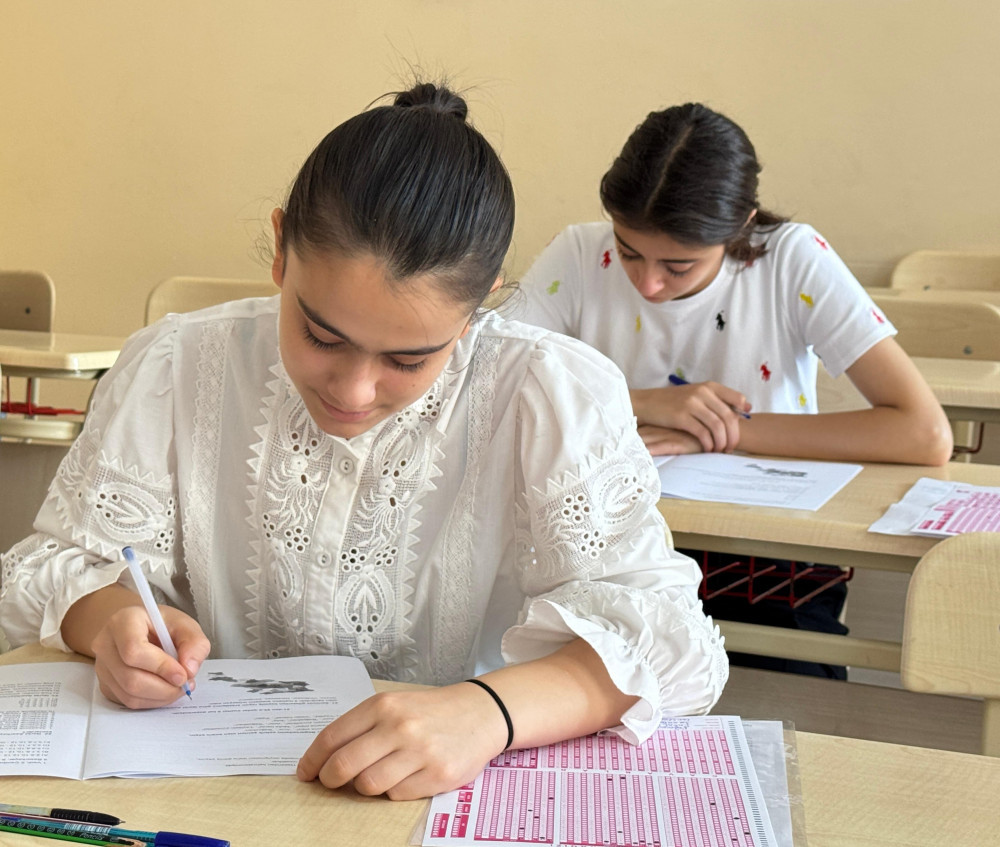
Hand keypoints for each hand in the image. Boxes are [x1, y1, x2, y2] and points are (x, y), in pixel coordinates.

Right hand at [91, 604, 209, 708]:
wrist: (143, 629)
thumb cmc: (162, 626)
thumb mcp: (185, 625)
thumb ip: (195, 644)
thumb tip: (189, 669)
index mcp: (123, 621)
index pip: (134, 650)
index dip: (160, 667)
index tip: (183, 675)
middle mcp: (105, 644)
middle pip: (130, 678)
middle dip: (163, 688)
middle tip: (185, 684)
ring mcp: (102, 666)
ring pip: (128, 694)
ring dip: (160, 697)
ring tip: (178, 687)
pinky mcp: (106, 684)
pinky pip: (127, 701)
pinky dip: (151, 701)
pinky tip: (164, 690)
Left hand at [297, 683, 508, 799]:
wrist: (480, 712)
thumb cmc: (431, 711)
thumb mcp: (395, 705)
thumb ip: (362, 727)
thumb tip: (323, 759)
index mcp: (383, 706)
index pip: (332, 737)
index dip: (312, 760)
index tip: (306, 772)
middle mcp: (400, 726)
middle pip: (343, 766)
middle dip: (330, 780)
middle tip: (331, 782)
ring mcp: (419, 752)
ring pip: (368, 785)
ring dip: (366, 786)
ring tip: (379, 774)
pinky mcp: (437, 775)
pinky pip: (397, 795)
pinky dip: (395, 790)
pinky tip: (408, 775)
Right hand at [632, 383, 748, 452]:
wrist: (647, 403)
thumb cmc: (673, 402)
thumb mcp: (695, 395)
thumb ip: (715, 401)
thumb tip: (743, 410)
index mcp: (709, 386)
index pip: (737, 398)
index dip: (743, 414)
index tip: (742, 426)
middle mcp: (702, 392)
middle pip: (729, 416)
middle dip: (734, 435)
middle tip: (732, 447)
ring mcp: (691, 404)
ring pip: (717, 426)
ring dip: (722, 442)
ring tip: (720, 450)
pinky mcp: (681, 417)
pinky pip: (703, 433)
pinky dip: (708, 444)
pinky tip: (708, 449)